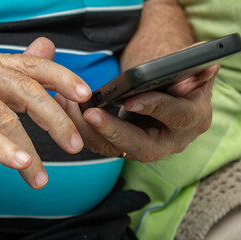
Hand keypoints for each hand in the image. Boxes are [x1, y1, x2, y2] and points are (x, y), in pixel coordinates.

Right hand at [0, 37, 91, 187]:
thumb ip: (22, 75)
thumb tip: (49, 48)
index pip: (34, 66)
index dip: (63, 77)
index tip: (85, 95)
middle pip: (26, 90)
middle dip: (54, 120)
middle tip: (73, 145)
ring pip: (4, 117)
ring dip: (28, 150)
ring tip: (40, 174)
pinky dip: (2, 149)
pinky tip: (20, 164)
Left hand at [55, 65, 218, 161]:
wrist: (168, 95)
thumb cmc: (180, 79)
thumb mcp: (191, 72)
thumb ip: (194, 69)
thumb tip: (202, 65)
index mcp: (191, 120)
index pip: (173, 115)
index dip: (153, 107)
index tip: (130, 100)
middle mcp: (170, 142)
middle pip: (140, 144)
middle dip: (113, 130)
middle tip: (90, 114)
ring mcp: (144, 148)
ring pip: (113, 147)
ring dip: (88, 129)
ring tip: (67, 104)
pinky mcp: (124, 147)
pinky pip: (100, 143)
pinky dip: (82, 128)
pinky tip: (66, 108)